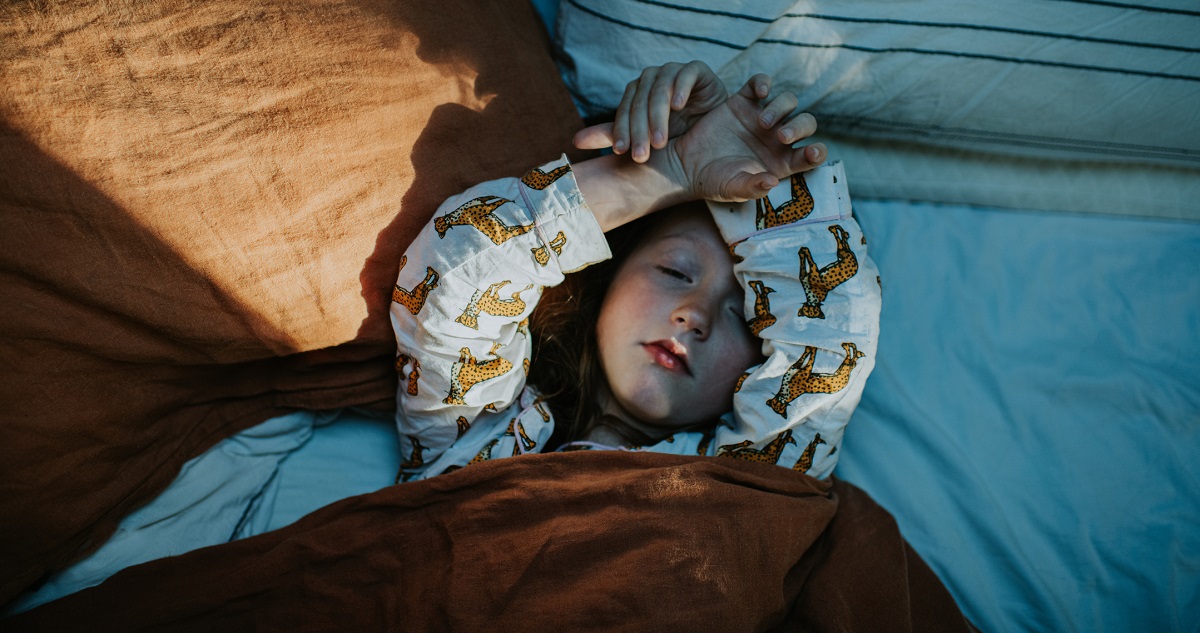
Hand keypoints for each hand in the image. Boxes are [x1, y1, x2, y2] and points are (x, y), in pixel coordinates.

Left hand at [574, 61, 742, 161]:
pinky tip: (678, 105)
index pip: (625, 110)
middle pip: (640, 101)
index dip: (622, 131)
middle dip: (640, 130)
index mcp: (637, 92)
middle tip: (642, 155)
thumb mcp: (646, 138)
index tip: (622, 153)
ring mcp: (674, 71)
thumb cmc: (676, 130)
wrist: (714, 125)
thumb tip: (575, 141)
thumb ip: (614, 136)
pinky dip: (681, 87)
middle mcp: (652, 79)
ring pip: (660, 88)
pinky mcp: (697, 70)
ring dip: (658, 114)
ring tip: (660, 140)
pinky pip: (686, 73)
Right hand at [667, 74, 825, 202]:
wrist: (686, 165)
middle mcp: (777, 138)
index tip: (811, 150)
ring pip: (788, 101)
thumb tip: (771, 181)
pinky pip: (760, 84)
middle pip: (805, 123)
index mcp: (783, 162)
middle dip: (799, 127)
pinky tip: (760, 92)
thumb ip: (753, 187)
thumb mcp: (733, 190)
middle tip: (780, 136)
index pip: (811, 154)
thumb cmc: (713, 182)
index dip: (817, 151)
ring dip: (782, 107)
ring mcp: (761, 118)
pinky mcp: (742, 102)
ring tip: (763, 122)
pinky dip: (763, 83)